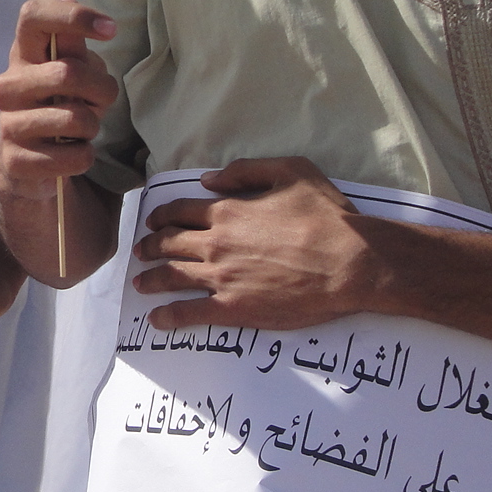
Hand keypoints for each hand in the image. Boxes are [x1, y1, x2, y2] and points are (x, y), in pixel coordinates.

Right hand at [0, 0, 118, 200]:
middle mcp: (7, 85)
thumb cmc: (57, 106)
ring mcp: (7, 124)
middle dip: (102, 89)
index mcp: (22, 55)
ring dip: (93, 126)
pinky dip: (85, 156)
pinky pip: (73, 157)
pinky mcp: (15, 160)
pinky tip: (73, 152)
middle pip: (67, 72)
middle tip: (102, 100)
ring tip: (83, 129)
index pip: (32, 16)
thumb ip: (72, 44)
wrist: (29, 163)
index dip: (73, 16)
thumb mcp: (70, 71)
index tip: (110, 30)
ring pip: (75, 119)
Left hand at [132, 157, 386, 329]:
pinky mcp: (234, 307)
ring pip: (173, 277)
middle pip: (170, 244)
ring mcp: (222, 277)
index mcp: (228, 212)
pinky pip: (191, 313)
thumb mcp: (291, 171)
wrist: (351, 263)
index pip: (180, 212)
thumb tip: (209, 179)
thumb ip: (246, 170)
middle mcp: (217, 244)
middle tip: (141, 252)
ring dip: (151, 280)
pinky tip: (157, 320)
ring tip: (140, 283)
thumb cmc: (327, 216)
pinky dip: (169, 317)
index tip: (153, 222)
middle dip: (151, 247)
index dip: (162, 216)